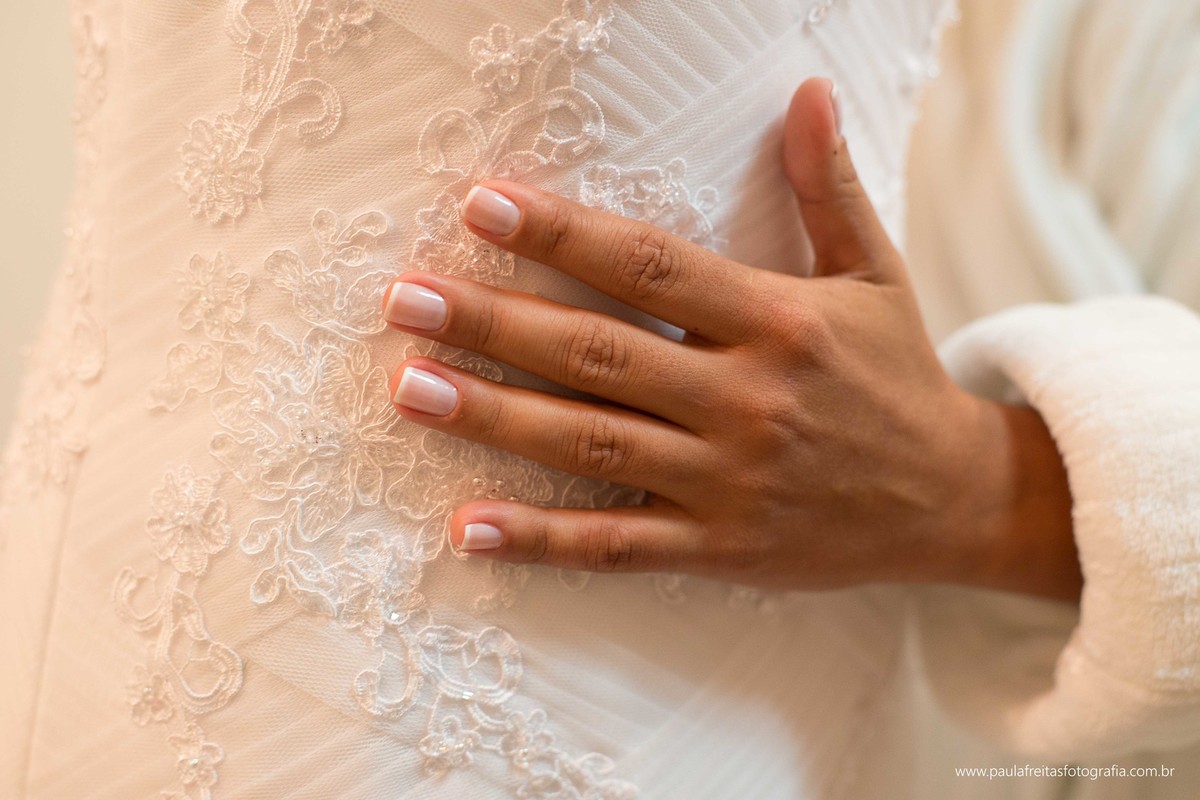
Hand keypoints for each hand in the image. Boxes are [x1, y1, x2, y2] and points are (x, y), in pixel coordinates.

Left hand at [383, 78, 1081, 600]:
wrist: (953, 500)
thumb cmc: (900, 378)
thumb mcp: (876, 275)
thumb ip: (827, 188)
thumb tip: (807, 92)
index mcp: (777, 322)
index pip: (649, 267)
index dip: (562, 236)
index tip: (482, 206)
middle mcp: (745, 400)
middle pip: (598, 354)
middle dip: (494, 322)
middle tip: (404, 297)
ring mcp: (726, 480)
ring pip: (591, 445)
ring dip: (493, 416)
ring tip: (407, 387)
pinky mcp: (719, 547)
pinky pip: (617, 545)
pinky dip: (542, 540)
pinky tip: (467, 527)